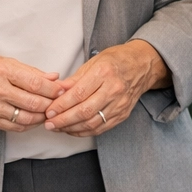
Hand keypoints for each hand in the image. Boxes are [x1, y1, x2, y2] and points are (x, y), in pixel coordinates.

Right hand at [0, 54, 62, 130]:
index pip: (36, 83)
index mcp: (2, 70)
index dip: (53, 89)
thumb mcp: (5, 61)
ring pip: (27, 118)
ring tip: (50, 111)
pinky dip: (30, 124)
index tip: (63, 90)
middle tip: (60, 103)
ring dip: (42, 117)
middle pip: (34, 103)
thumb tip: (55, 78)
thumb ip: (31, 71)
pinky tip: (35, 118)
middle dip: (51, 104)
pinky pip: (16, 127)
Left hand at [43, 40, 167, 136]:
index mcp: (104, 72)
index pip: (78, 94)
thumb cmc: (115, 60)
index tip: (49, 111)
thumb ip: (74, 79)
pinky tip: (72, 129)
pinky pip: (101, 128)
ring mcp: (120, 104)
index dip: (61, 105)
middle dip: (63, 120)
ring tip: (57, 128)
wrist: (142, 65)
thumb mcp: (93, 62)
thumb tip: (56, 91)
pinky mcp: (123, 114)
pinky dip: (84, 131)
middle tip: (49, 123)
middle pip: (84, 111)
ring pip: (92, 123)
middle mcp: (113, 89)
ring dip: (71, 128)